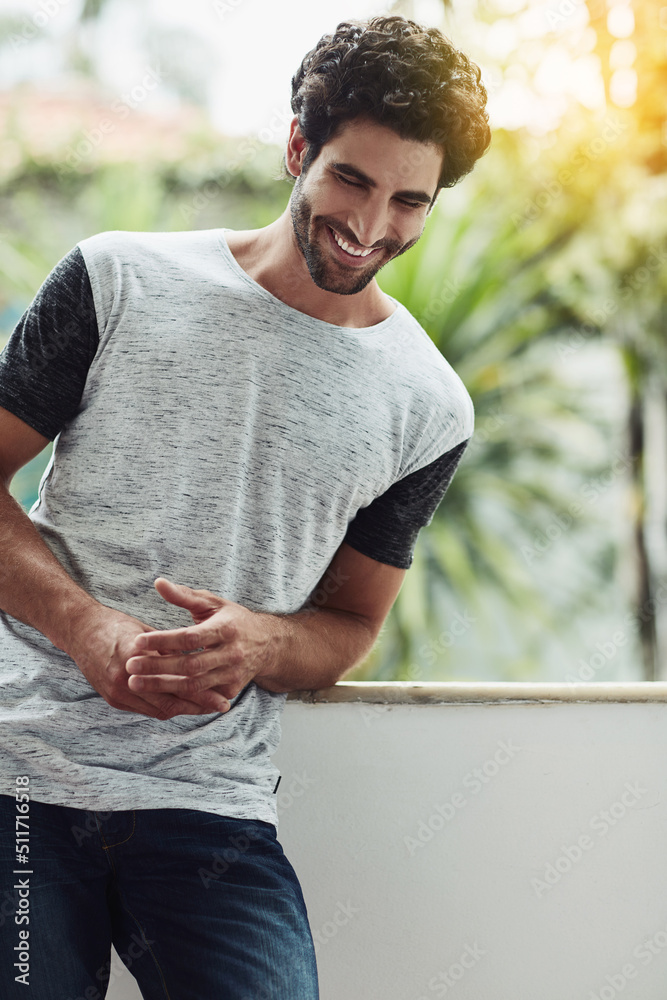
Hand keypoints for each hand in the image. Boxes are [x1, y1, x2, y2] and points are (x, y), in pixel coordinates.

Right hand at [69, 602, 230, 719]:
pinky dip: (165, 708)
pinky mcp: (113, 699)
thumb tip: (197, 662)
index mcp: (137, 656)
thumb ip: (168, 649)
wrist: (80, 631)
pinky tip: (182, 705)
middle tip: (222, 705)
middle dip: (198, 706)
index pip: (176, 680)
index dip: (202, 691)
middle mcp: (126, 678)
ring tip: (206, 707)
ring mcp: (117, 692)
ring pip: (159, 709)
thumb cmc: (116, 625)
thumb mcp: (146, 631)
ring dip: (184, 709)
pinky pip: (146, 710)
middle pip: (170, 701)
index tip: (222, 694)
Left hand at [125, 578, 276, 705]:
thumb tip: (158, 582)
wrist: (267, 645)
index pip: (190, 638)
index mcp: (226, 629)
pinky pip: (200, 697)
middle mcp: (231, 654)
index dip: (163, 640)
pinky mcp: (230, 691)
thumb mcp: (212, 603)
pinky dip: (178, 697)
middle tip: (130, 665)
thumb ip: (183, 595)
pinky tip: (155, 695)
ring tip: (135, 682)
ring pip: (193, 685)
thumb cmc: (233, 620)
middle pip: (190, 665)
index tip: (138, 641)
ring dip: (162, 685)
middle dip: (157, 667)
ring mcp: (232, 675)